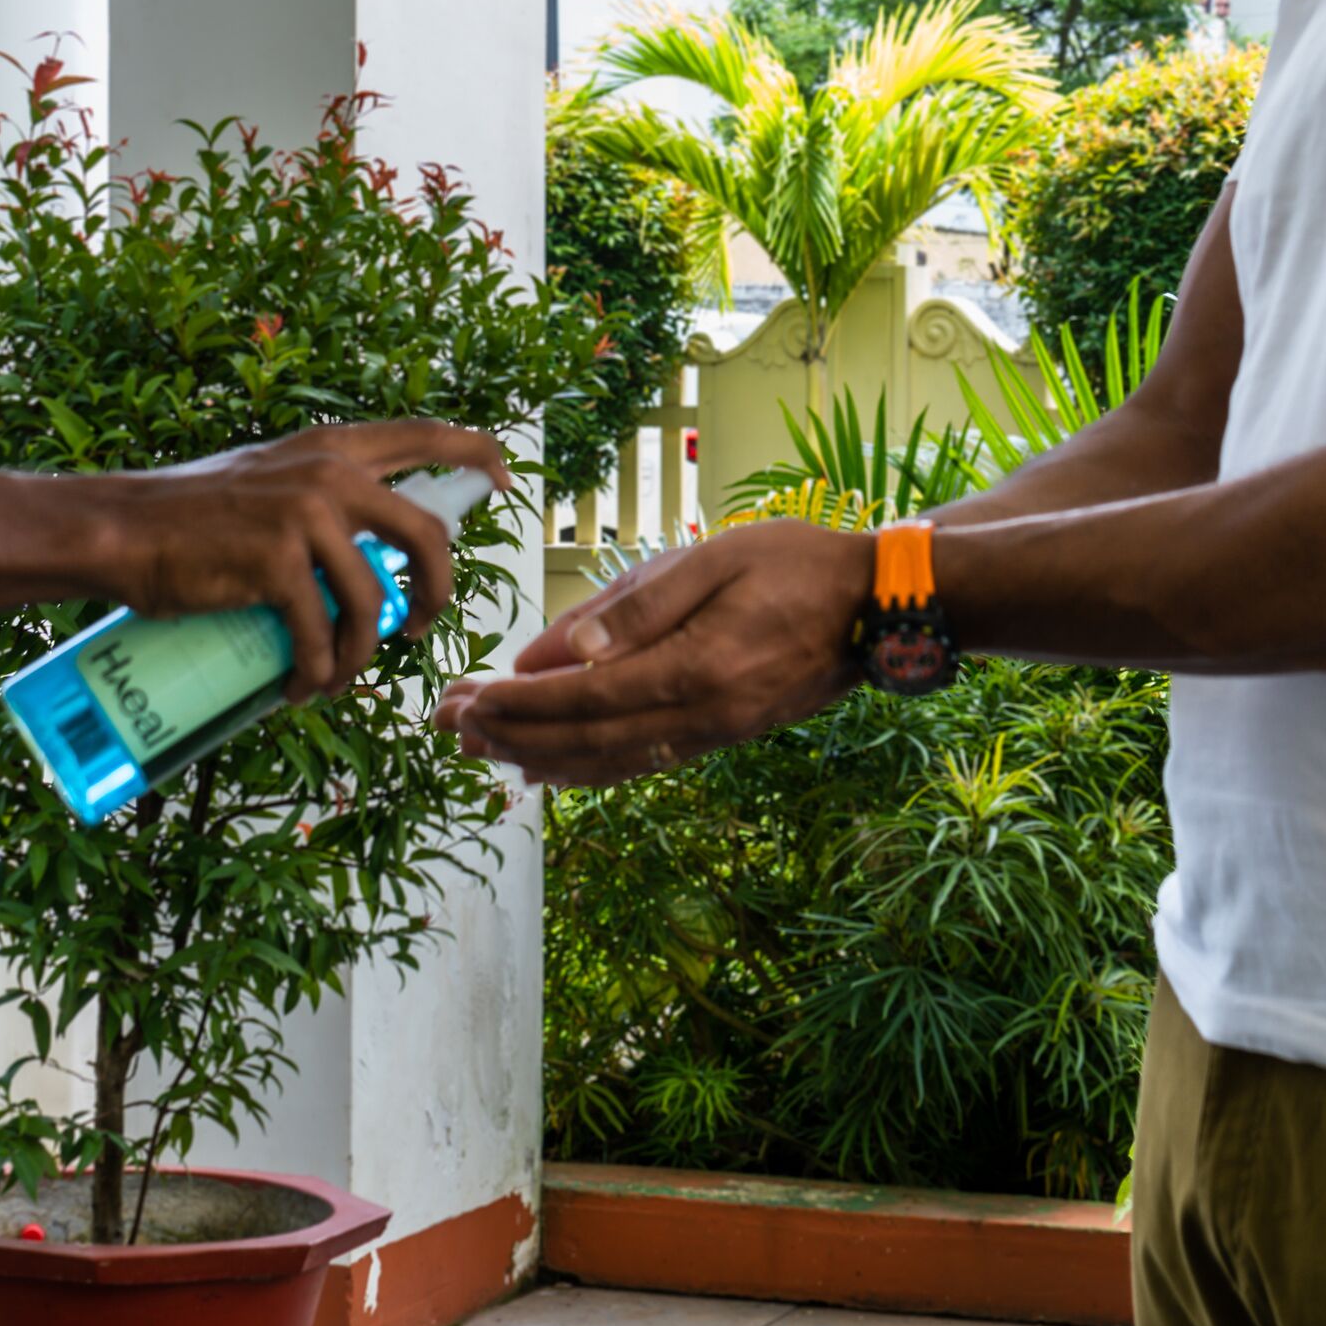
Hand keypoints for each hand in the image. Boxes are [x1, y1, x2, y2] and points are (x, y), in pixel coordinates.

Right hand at [108, 420, 509, 698]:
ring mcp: (307, 517)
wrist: (123, 529)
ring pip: (376, 604)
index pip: (427, 435)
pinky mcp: (280, 564)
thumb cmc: (189, 514)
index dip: (476, 455)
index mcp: (333, 448)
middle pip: (428, 538)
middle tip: (420, 628)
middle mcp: (330, 474)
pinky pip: (322, 634)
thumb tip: (364, 547)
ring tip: (335, 677)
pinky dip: (317, 672)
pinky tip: (299, 687)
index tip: (503, 481)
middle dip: (439, 595)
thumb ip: (318, 495)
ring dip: (362, 656)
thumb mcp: (269, 479)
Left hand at [435, 518, 866, 784]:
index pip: (583, 697)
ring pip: (608, 762)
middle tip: (447, 727)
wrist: (879, 607)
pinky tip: (550, 765)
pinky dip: (586, 767)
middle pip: (584, 740)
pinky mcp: (722, 735)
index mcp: (694, 668)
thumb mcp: (714, 559)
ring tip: (479, 750)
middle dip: (509, 736)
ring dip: (538, 758)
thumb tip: (558, 652)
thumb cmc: (796, 564)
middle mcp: (701, 716)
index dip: (518, 704)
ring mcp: (713, 734)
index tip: (464, 700)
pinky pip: (639, 763)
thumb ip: (634, 607)